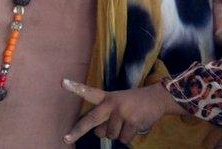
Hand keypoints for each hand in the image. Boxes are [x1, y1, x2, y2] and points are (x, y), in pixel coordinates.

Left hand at [62, 79, 177, 144]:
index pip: (89, 92)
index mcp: (107, 97)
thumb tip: (98, 133)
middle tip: (66, 139)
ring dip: (118, 134)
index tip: (62, 82)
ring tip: (128, 122)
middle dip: (78, 130)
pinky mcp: (132, 120)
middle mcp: (112, 103)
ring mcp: (122, 112)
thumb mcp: (119, 104)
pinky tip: (135, 125)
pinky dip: (129, 137)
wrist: (158, 98)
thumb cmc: (135, 104)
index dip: (76, 88)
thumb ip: (106, 117)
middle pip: (91, 119)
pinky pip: (123, 139)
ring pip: (110, 135)